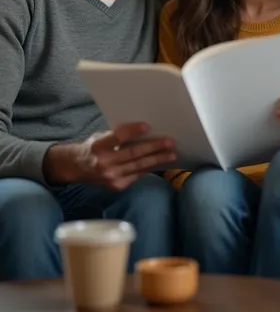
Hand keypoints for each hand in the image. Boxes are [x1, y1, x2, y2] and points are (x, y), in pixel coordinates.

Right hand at [43, 122, 176, 189]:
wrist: (76, 168)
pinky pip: (136, 175)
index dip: (133, 131)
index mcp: (98, 146)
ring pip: (138, 166)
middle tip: (170, 142)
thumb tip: (143, 131)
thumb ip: (117, 136)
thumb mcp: (100, 137)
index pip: (118, 137)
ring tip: (171, 154)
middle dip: (154, 147)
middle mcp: (104, 163)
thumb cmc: (92, 147)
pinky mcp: (116, 186)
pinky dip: (149, 168)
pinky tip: (159, 163)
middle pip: (133, 153)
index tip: (147, 125)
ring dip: (157, 159)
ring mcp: (111, 177)